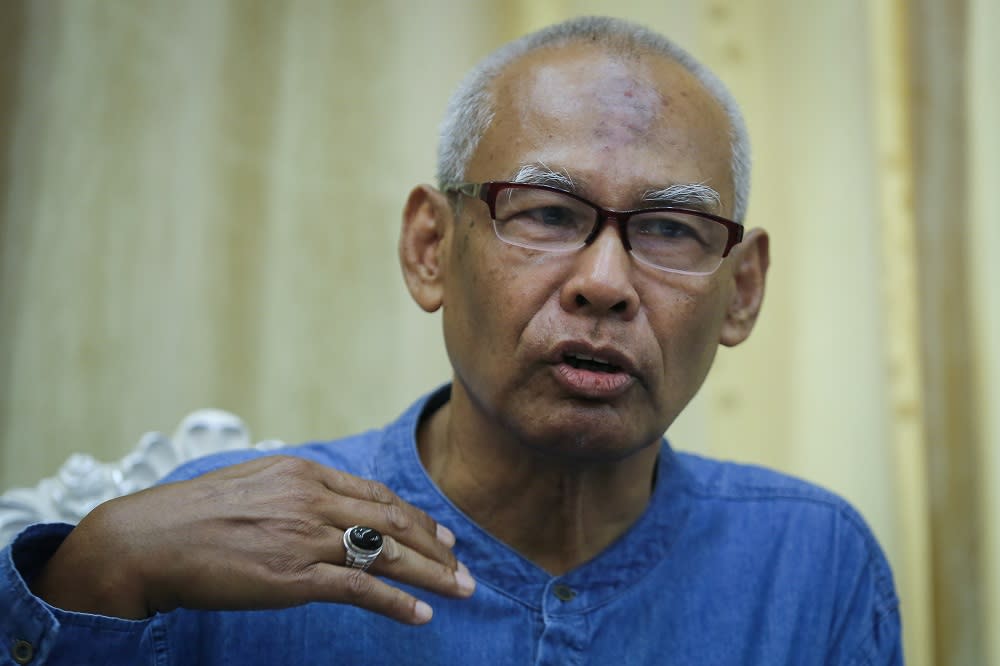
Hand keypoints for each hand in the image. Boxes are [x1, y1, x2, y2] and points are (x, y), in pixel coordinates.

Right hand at [31, 456, 474, 623]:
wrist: (148, 541)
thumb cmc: (192, 516)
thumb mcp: (251, 483)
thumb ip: (294, 491)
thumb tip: (324, 503)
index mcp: (304, 473)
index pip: (376, 495)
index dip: (416, 516)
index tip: (440, 534)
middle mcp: (312, 499)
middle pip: (393, 521)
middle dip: (435, 546)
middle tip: (464, 565)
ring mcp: (305, 536)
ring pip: (386, 553)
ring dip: (431, 573)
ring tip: (461, 589)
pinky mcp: (294, 575)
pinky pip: (360, 588)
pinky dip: (396, 602)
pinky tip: (421, 614)